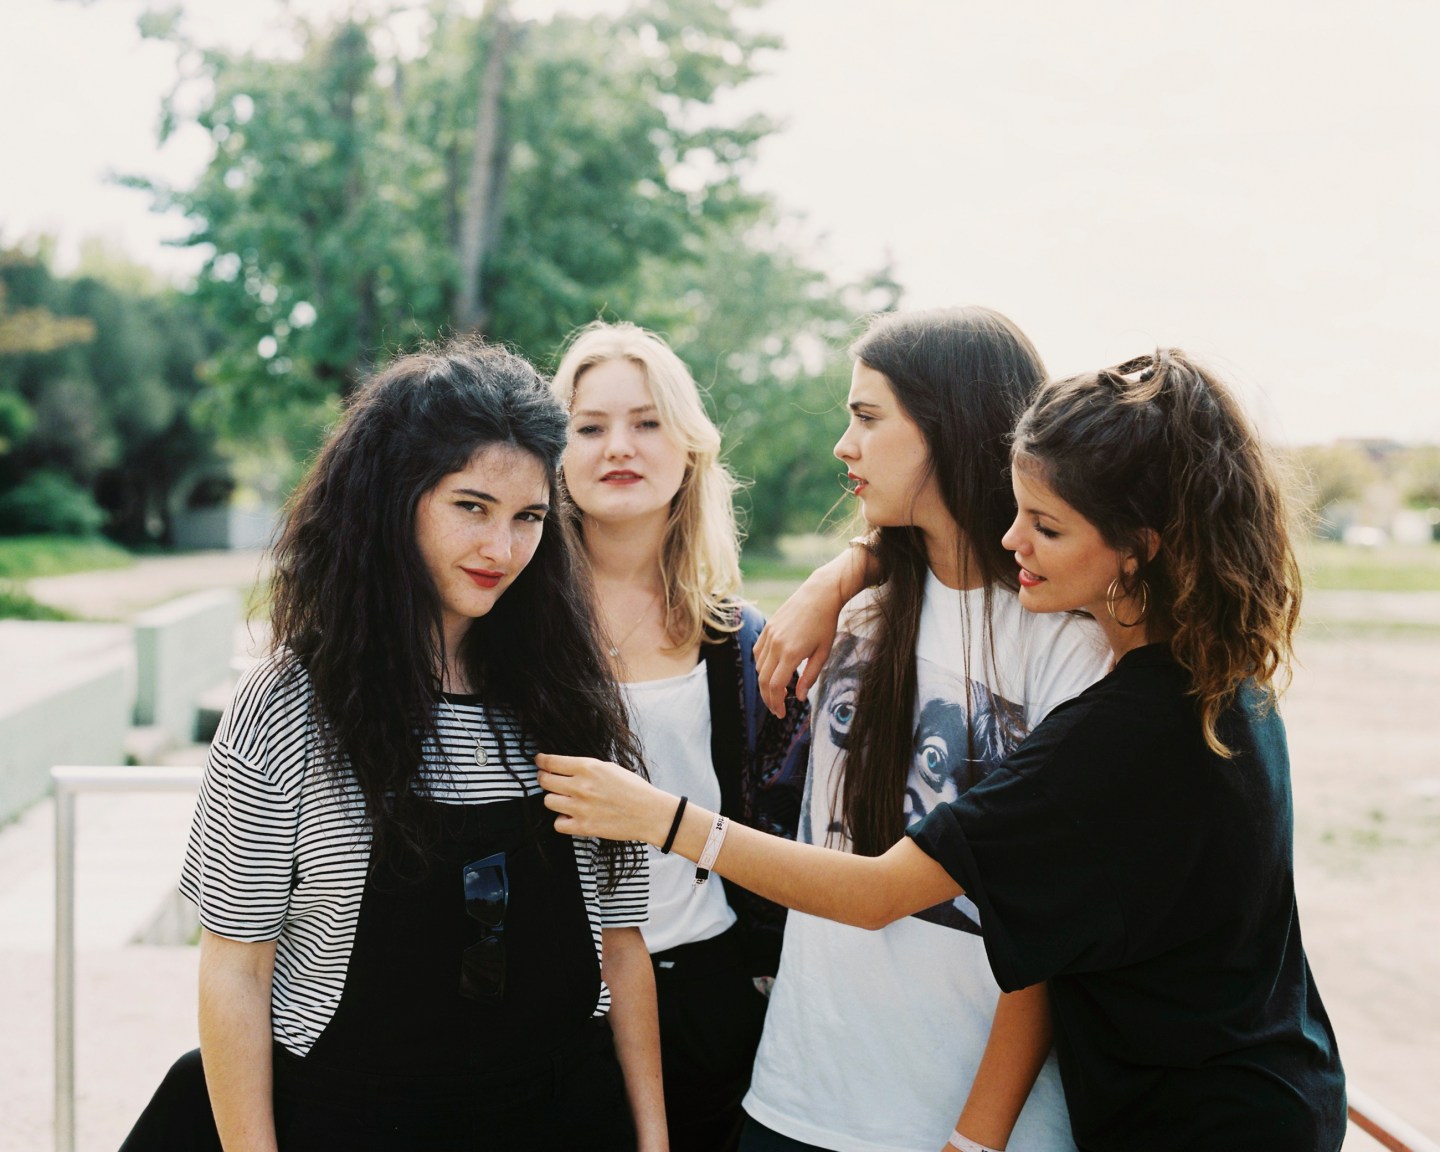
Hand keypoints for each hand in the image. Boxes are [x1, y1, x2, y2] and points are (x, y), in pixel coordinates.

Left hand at [537, 753, 672, 843]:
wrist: (649, 813)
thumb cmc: (633, 789)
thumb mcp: (609, 768)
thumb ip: (586, 768)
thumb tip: (565, 768)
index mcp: (588, 767)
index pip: (552, 762)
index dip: (542, 761)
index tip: (539, 761)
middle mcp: (580, 786)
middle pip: (545, 781)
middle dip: (544, 778)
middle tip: (547, 779)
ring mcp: (580, 807)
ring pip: (548, 801)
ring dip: (555, 799)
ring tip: (565, 800)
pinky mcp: (583, 827)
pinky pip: (557, 823)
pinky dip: (562, 820)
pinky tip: (571, 816)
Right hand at [754, 549, 866, 716]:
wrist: (819, 594)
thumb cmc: (826, 623)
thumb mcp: (823, 653)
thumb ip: (810, 677)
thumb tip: (799, 697)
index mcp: (791, 654)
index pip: (775, 686)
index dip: (776, 703)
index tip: (782, 713)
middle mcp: (776, 645)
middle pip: (763, 680)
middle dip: (768, 699)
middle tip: (777, 710)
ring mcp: (769, 635)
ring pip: (758, 667)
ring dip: (764, 683)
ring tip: (777, 692)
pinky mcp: (767, 628)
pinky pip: (757, 653)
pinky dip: (760, 666)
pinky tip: (771, 672)